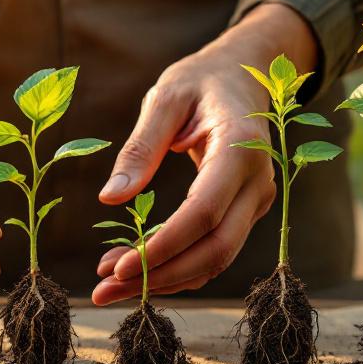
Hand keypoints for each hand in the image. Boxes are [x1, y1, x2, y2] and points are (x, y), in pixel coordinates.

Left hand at [92, 3, 318, 304]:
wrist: (246, 74)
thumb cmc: (202, 80)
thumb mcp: (166, 98)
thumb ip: (141, 147)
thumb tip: (111, 197)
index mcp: (240, 148)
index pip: (203, 213)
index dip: (162, 246)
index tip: (117, 267)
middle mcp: (259, 181)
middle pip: (214, 249)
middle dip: (159, 276)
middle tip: (103, 290)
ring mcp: (258, 200)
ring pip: (217, 258)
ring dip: (165, 279)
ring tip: (111, 284)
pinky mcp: (248, 210)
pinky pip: (215, 249)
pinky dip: (178, 267)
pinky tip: (138, 270)